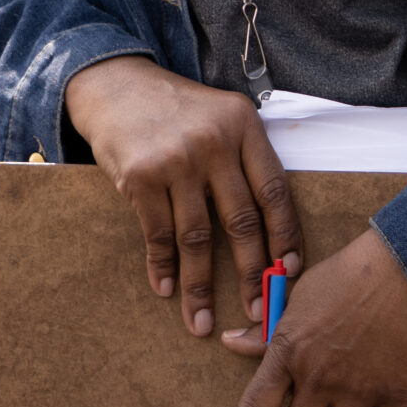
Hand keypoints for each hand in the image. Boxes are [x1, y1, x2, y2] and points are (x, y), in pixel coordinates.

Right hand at [64, 57, 303, 336]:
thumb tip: (272, 231)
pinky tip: (165, 289)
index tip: (289, 272)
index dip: (285, 236)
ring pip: (196, 237)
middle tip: (257, 313)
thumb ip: (245, 158)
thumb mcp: (221, 115)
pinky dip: (162, 267)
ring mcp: (176, 159)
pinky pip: (157, 234)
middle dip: (251, 274)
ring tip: (202, 322)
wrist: (117, 84)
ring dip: (200, 287)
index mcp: (243, 125)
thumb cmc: (177, 109)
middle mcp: (213, 141)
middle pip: (241, 221)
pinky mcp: (140, 176)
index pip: (274, 190)